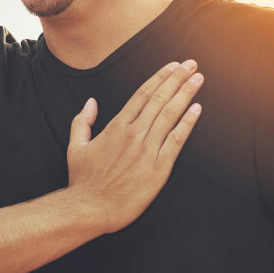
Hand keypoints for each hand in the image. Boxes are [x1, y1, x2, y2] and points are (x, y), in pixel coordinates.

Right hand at [66, 60, 202, 232]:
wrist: (89, 208)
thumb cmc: (83, 180)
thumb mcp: (75, 146)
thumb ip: (83, 121)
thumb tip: (91, 102)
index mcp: (115, 127)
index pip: (142, 94)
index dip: (159, 78)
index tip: (172, 66)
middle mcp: (133, 134)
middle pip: (159, 99)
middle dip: (177, 79)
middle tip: (192, 64)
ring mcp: (146, 151)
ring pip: (170, 115)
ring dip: (185, 94)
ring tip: (198, 78)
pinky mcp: (158, 169)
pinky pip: (176, 141)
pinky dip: (187, 123)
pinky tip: (197, 109)